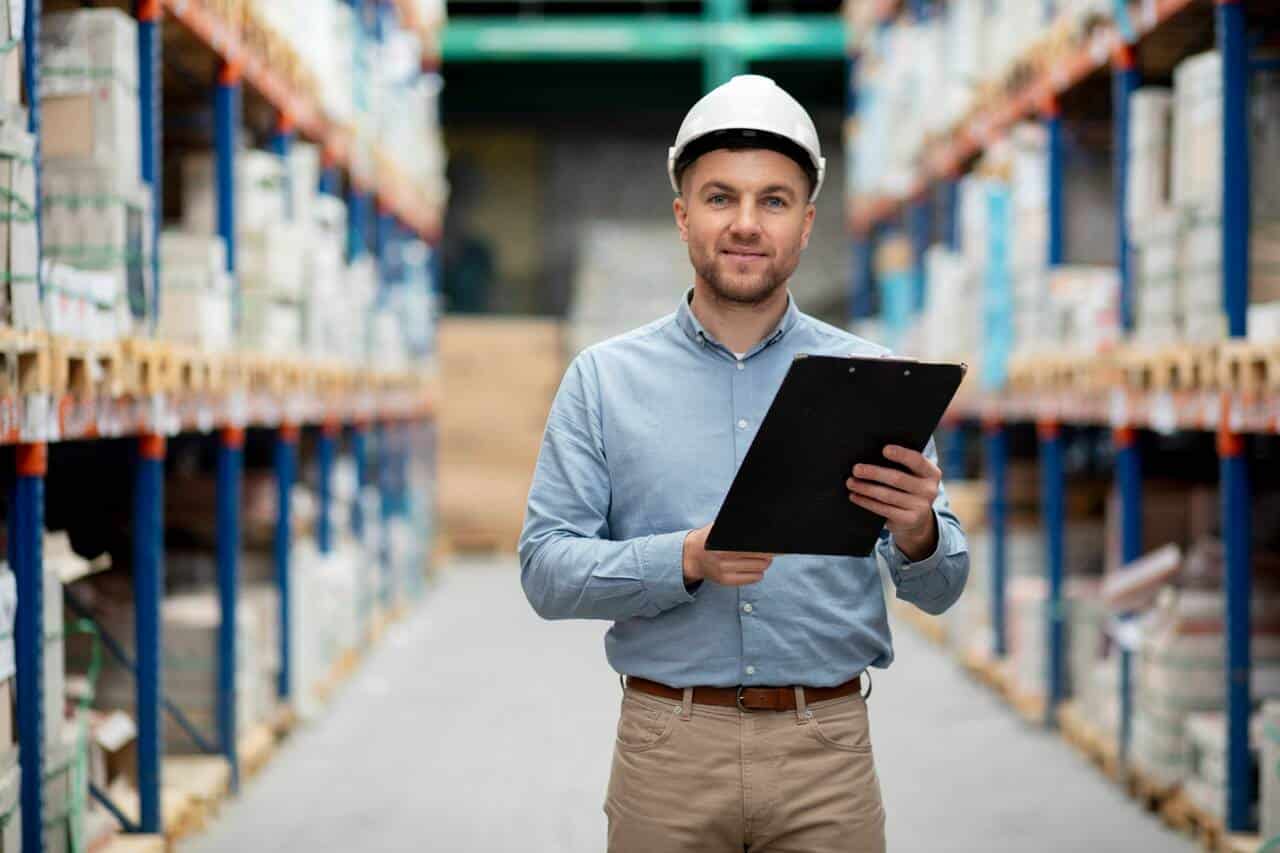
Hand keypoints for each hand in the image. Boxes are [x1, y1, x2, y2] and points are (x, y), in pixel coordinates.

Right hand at [682, 524, 774, 586]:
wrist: (691, 556)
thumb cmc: (710, 538)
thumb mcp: (720, 526)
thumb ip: (737, 526)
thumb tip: (761, 523)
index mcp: (723, 541)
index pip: (753, 545)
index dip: (767, 544)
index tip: (776, 542)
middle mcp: (723, 557)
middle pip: (761, 556)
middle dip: (769, 552)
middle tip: (770, 549)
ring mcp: (724, 570)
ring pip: (760, 567)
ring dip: (765, 562)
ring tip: (761, 557)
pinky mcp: (725, 581)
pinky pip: (753, 578)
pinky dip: (758, 572)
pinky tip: (753, 566)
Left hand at [847, 445, 939, 560]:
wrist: (917, 520)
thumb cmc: (907, 489)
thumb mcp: (911, 476)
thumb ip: (901, 465)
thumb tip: (870, 454)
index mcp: (931, 473)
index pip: (917, 460)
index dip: (901, 454)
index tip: (884, 449)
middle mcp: (930, 490)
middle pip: (897, 479)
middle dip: (874, 473)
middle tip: (856, 469)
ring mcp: (921, 507)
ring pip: (887, 495)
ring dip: (866, 488)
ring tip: (851, 482)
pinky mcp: (910, 520)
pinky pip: (884, 509)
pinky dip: (867, 502)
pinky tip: (855, 496)